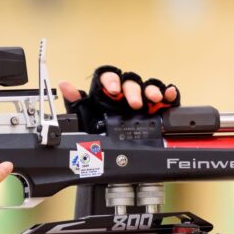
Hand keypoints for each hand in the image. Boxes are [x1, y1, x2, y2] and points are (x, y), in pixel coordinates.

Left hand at [58, 65, 179, 133]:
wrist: (110, 156)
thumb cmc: (98, 134)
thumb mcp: (83, 120)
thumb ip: (75, 102)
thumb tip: (65, 85)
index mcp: (106, 93)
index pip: (108, 77)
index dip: (110, 80)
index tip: (112, 90)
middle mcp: (124, 94)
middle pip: (130, 82)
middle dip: (132, 90)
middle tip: (133, 102)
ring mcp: (142, 99)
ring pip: (147, 87)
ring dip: (150, 90)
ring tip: (153, 98)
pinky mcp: (157, 107)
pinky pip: (164, 97)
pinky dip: (168, 93)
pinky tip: (168, 95)